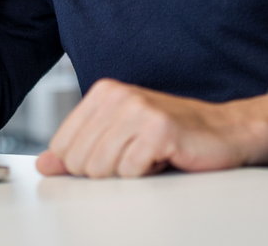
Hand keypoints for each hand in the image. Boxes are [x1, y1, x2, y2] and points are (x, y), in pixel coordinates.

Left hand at [36, 79, 267, 178]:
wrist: (223, 131)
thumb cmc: (170, 135)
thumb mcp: (118, 138)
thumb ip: (78, 149)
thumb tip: (44, 164)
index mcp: (103, 92)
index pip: (61, 146)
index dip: (83, 164)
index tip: (111, 156)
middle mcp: (117, 95)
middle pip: (79, 161)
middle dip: (106, 171)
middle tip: (134, 156)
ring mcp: (138, 109)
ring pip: (100, 168)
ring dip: (127, 173)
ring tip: (148, 156)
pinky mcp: (158, 128)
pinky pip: (130, 171)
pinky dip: (147, 174)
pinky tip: (164, 158)